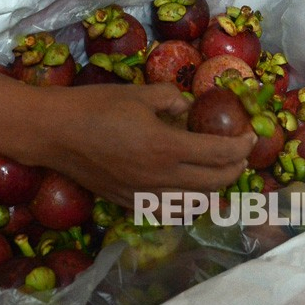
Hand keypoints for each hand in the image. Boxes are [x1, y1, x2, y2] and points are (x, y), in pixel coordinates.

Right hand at [14, 83, 253, 207]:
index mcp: (166, 147)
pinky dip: (185, 205)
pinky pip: (168, 211)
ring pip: (193, 204)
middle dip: (234, 170)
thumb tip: (187, 106)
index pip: (220, 154)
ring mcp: (144, 195)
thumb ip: (170, 98)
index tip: (250, 137)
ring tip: (217, 174)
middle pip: (214, 183)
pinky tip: (186, 194)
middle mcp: (160, 178)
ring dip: (213, 190)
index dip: (241, 146)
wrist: (54, 132)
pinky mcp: (128, 203)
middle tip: (239, 155)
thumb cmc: (95, 106)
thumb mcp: (138, 92)